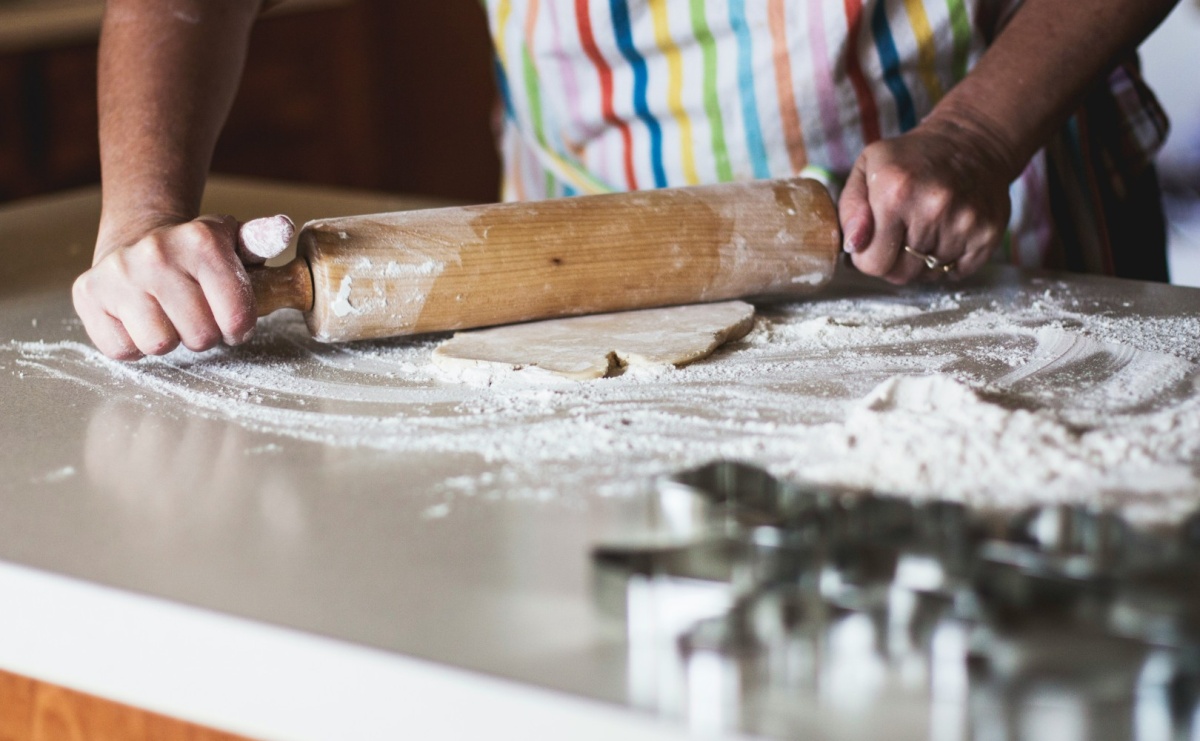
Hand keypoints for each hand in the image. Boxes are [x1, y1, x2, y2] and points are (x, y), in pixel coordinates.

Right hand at [73, 214, 256, 359]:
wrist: (138, 240)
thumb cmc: (197, 255)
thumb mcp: (235, 243)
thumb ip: (263, 240)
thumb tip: (283, 229)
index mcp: (202, 240)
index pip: (237, 318)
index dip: (239, 327)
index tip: (233, 320)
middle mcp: (157, 253)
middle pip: (200, 336)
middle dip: (205, 333)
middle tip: (197, 315)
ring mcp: (118, 273)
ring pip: (160, 345)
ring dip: (170, 338)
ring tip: (169, 315)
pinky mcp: (88, 294)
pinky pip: (122, 349)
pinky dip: (134, 343)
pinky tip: (141, 318)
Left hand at [838, 115, 1015, 284]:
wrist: (971, 141)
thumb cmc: (910, 159)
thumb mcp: (866, 168)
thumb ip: (849, 210)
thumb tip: (853, 245)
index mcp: (895, 193)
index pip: (873, 263)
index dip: (869, 257)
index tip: (875, 240)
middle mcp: (932, 208)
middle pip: (901, 274)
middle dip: (895, 261)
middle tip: (902, 234)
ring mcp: (964, 222)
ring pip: (929, 274)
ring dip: (924, 259)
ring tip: (927, 226)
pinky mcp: (987, 233)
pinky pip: (958, 272)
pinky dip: (950, 260)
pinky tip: (948, 231)